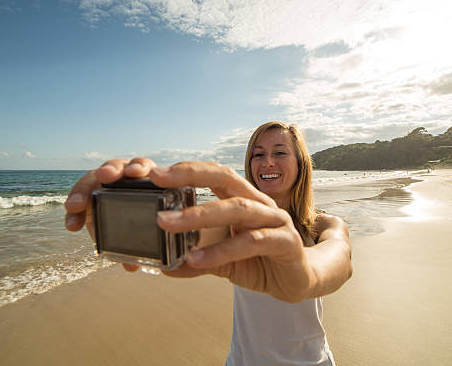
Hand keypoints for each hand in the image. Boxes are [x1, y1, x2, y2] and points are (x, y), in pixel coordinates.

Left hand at [64, 159, 316, 302]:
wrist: (296, 281)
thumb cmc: (257, 261)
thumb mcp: (222, 259)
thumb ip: (197, 257)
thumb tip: (164, 265)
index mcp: (242, 198)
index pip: (214, 175)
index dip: (186, 170)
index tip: (155, 172)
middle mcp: (259, 202)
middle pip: (225, 178)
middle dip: (190, 176)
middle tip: (158, 179)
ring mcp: (275, 220)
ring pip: (237, 208)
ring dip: (199, 214)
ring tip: (167, 223)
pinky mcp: (286, 242)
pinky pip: (250, 242)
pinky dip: (221, 251)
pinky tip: (197, 260)